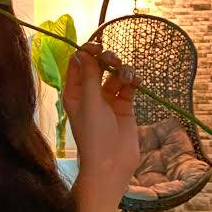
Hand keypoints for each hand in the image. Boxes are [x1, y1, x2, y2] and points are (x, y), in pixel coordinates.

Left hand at [62, 41, 142, 183]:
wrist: (111, 164)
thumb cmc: (94, 135)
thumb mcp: (90, 103)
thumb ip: (88, 76)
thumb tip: (81, 52)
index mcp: (74, 92)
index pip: (78, 64)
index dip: (87, 52)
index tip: (97, 47)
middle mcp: (90, 94)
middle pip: (98, 66)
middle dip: (107, 60)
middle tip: (113, 60)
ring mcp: (107, 100)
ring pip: (115, 75)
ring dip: (122, 70)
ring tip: (128, 77)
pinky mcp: (124, 106)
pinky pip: (129, 86)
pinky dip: (133, 81)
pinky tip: (137, 82)